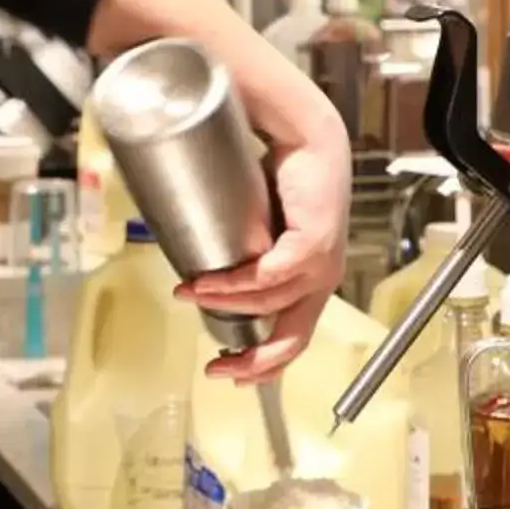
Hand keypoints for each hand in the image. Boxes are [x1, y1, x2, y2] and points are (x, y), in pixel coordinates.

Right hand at [178, 119, 351, 383]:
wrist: (304, 136)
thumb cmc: (283, 177)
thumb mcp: (260, 230)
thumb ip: (241, 256)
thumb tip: (199, 275)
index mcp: (312, 281)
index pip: (294, 338)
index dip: (264, 364)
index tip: (229, 373)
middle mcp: (322, 278)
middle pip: (292, 339)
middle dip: (252, 360)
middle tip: (216, 369)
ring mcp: (320, 263)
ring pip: (268, 302)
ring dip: (223, 303)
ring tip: (187, 292)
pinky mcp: (312, 243)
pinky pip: (268, 275)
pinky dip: (234, 283)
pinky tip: (207, 281)